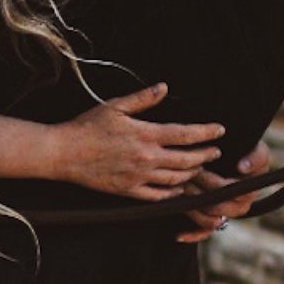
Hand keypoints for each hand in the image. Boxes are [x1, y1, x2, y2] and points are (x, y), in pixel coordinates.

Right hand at [55, 84, 225, 200]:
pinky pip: (159, 196)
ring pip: (176, 179)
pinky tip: (178, 187)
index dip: (206, 132)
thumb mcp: (115, 106)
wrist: (64, 153)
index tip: (220, 130)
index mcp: (145, 134)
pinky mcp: (129, 191)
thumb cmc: (87, 126)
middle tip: (215, 150)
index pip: (185, 134)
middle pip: (186, 160)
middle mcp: (146, 158)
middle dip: (205, 155)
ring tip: (199, 166)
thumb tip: (164, 88)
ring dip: (192, 173)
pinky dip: (173, 192)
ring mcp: (138, 177)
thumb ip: (143, 98)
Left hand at [175, 141, 271, 243]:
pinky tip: (178, 235)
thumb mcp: (257, 150)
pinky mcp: (214, 221)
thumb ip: (256, 158)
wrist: (234, 157)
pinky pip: (204, 233)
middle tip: (185, 177)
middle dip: (199, 192)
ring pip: (209, 220)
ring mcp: (226, 215)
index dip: (214, 183)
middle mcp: (239, 207)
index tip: (201, 169)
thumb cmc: (246, 151)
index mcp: (249, 192)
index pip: (230, 192)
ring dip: (193, 207)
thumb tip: (242, 168)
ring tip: (180, 190)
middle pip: (217, 207)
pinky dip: (192, 235)